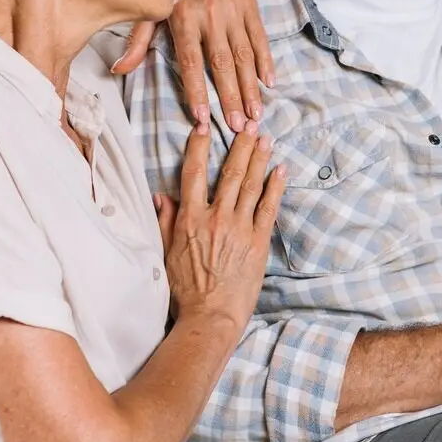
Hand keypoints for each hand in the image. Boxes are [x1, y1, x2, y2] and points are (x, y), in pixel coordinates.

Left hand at [113, 0, 274, 132]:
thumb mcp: (150, 6)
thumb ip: (137, 40)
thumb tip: (118, 70)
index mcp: (181, 16)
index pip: (190, 62)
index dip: (197, 92)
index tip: (203, 119)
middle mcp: (208, 13)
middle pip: (221, 64)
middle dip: (231, 98)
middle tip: (239, 127)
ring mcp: (231, 8)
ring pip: (243, 55)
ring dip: (251, 87)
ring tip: (256, 114)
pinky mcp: (248, 2)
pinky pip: (258, 36)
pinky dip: (265, 60)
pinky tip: (269, 82)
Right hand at [159, 119, 285, 328]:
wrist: (211, 317)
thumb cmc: (186, 291)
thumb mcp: (166, 254)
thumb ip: (166, 222)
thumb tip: (161, 196)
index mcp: (191, 220)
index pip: (193, 174)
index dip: (198, 148)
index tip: (203, 127)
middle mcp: (216, 218)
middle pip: (229, 173)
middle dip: (240, 145)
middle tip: (248, 124)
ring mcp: (239, 229)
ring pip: (251, 185)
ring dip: (259, 159)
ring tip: (265, 138)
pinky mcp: (258, 242)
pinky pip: (269, 208)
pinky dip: (275, 187)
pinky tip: (280, 170)